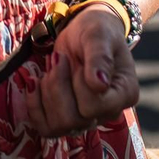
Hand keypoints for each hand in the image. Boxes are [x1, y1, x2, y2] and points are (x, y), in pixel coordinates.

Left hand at [24, 5, 138, 137]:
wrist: (84, 31)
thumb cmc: (96, 30)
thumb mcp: (98, 35)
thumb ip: (99, 57)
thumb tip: (99, 84)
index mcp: (125, 94)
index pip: (94, 107)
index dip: (78, 84)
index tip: (79, 59)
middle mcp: (108, 112)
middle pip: (73, 121)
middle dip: (58, 86)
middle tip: (59, 59)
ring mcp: (87, 119)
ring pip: (57, 127)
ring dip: (46, 94)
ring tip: (50, 69)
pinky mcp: (67, 117)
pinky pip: (45, 128)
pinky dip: (34, 106)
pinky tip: (35, 82)